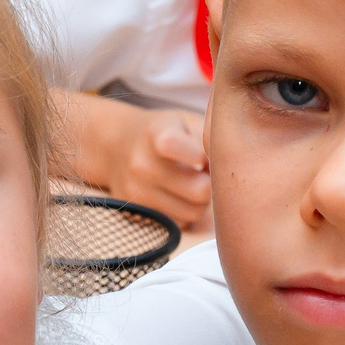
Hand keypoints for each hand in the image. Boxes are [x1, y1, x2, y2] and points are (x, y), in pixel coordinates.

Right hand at [59, 89, 210, 230]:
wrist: (117, 146)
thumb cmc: (164, 131)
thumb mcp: (184, 121)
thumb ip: (208, 137)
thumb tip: (228, 166)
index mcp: (156, 133)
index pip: (173, 145)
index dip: (200, 155)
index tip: (204, 155)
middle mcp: (141, 164)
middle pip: (200, 190)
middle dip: (212, 184)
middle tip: (208, 174)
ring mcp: (136, 192)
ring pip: (192, 213)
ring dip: (201, 202)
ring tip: (194, 184)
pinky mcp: (136, 213)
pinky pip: (178, 224)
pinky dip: (184, 213)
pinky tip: (178, 196)